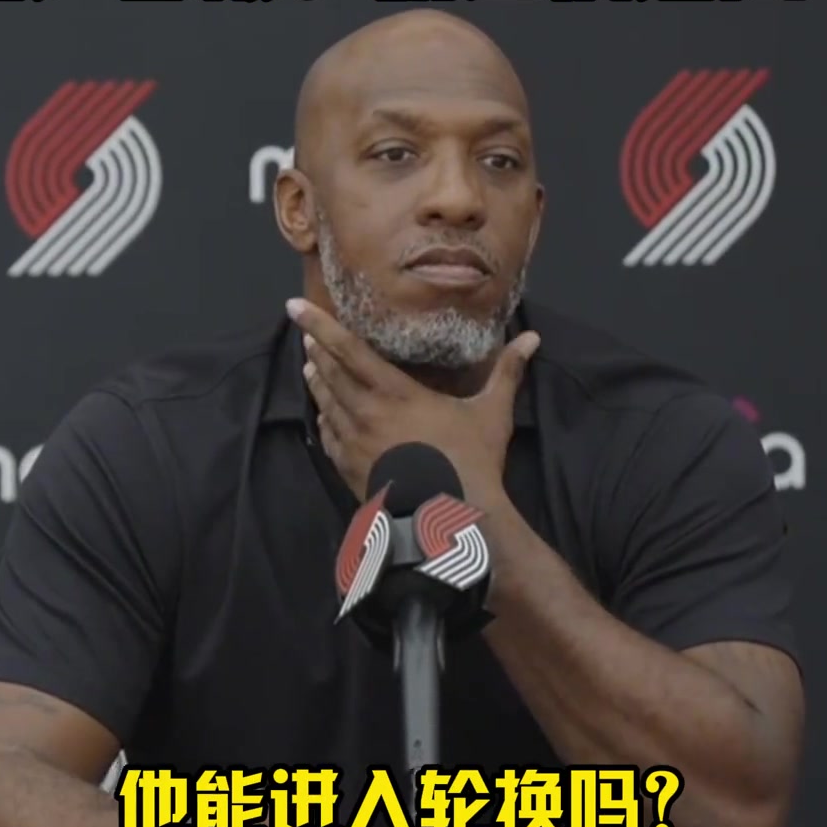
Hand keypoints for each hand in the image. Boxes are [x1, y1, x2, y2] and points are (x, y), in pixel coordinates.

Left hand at [286, 299, 539, 509]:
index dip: (321, 326)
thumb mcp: (492, 412)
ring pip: (325, 404)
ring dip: (317, 382)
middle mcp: (366, 414)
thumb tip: (532, 339)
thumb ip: (507, 372)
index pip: (349, 351)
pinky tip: (323, 415)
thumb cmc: (471, 461)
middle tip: (307, 334)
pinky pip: (329, 438)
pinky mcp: (350, 470)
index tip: (294, 307)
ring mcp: (354, 444)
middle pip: (330, 374)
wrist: (450, 519)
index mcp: (396, 393)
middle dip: (317, 350)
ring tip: (310, 366)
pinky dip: (323, 421)